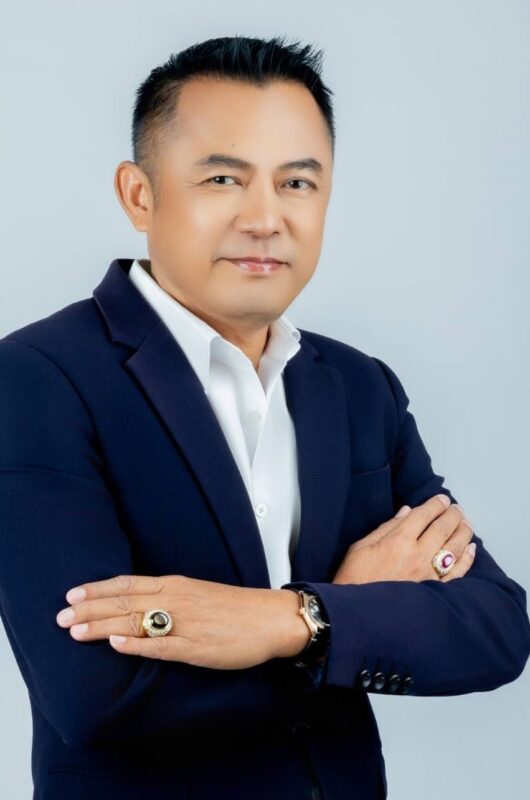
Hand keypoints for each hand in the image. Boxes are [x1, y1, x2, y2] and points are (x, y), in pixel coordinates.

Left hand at [56, 574, 309, 668]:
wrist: (270, 618)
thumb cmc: (235, 607)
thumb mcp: (198, 592)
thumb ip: (169, 597)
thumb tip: (139, 604)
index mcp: (176, 584)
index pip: (128, 584)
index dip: (98, 589)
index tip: (72, 594)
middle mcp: (177, 599)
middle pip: (125, 602)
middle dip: (90, 609)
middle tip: (60, 617)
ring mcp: (185, 623)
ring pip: (136, 622)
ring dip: (103, 627)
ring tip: (76, 631)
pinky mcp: (196, 647)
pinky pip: (161, 646)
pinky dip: (137, 645)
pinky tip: (117, 645)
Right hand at [332, 494, 475, 584]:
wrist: (358, 614)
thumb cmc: (354, 579)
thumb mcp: (361, 547)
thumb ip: (386, 528)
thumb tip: (407, 512)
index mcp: (398, 541)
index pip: (423, 515)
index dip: (434, 504)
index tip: (441, 499)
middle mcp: (417, 556)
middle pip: (442, 528)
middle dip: (452, 515)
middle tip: (457, 508)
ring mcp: (428, 575)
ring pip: (454, 548)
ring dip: (463, 532)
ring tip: (466, 522)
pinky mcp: (434, 591)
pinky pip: (457, 573)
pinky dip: (467, 559)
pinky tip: (471, 548)